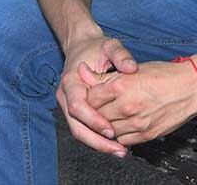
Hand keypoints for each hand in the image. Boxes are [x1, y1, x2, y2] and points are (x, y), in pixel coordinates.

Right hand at [55, 36, 137, 156]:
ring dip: (98, 144)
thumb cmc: (97, 47)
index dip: (94, 120)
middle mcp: (65, 96)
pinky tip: (115, 145)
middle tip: (118, 150)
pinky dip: (97, 139)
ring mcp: (68, 105)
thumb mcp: (110, 46)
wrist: (82, 47)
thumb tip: (131, 68)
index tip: (111, 130)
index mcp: (70, 81)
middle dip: (97, 141)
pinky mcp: (75, 112)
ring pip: (79, 132)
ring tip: (120, 151)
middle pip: (76, 126)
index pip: (77, 107)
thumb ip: (120, 55)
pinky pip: (84, 130)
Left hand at [85, 60, 196, 146]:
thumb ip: (105, 75)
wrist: (191, 87)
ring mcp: (137, 122)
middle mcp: (127, 106)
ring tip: (107, 117)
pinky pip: (123, 140)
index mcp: (121, 85)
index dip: (86, 97)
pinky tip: (119, 126)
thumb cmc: (164, 75)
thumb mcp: (131, 69)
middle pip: (97, 116)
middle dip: (93, 113)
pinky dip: (117, 135)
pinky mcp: (146, 134)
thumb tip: (83, 71)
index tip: (89, 95)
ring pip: (108, 130)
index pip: (90, 98)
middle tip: (95, 107)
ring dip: (104, 126)